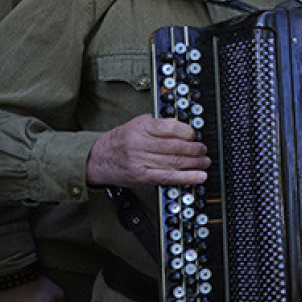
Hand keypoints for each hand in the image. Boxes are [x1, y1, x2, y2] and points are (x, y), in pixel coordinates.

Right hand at [85, 114, 208, 187]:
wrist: (96, 160)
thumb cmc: (119, 141)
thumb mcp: (135, 124)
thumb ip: (157, 124)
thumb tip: (183, 127)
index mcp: (140, 128)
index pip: (171, 127)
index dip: (188, 132)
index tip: (194, 135)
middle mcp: (140, 144)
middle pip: (175, 146)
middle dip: (195, 149)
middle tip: (203, 150)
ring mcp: (141, 161)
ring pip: (174, 162)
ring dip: (195, 163)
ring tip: (205, 162)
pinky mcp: (142, 176)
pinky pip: (168, 177)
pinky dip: (187, 177)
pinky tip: (200, 176)